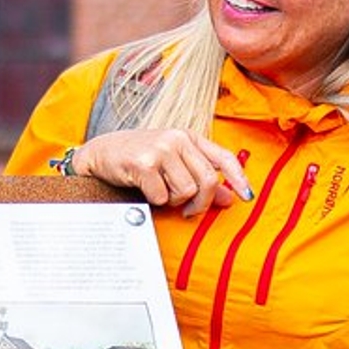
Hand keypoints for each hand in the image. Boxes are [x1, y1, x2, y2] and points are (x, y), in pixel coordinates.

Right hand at [68, 128, 250, 212]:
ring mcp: (160, 149)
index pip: (223, 157)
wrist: (101, 153)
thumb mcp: (174, 164)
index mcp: (188, 137)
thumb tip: (229, 198)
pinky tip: (145, 190)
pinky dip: (156, 201)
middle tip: (188, 211)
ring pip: (186, 190)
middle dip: (200, 202)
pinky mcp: (144, 164)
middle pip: (208, 181)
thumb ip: (201, 178)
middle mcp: (177, 138)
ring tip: (160, 192)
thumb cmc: (140, 159)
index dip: (239, 179)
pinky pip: (162, 196)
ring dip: (174, 201)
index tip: (247, 197)